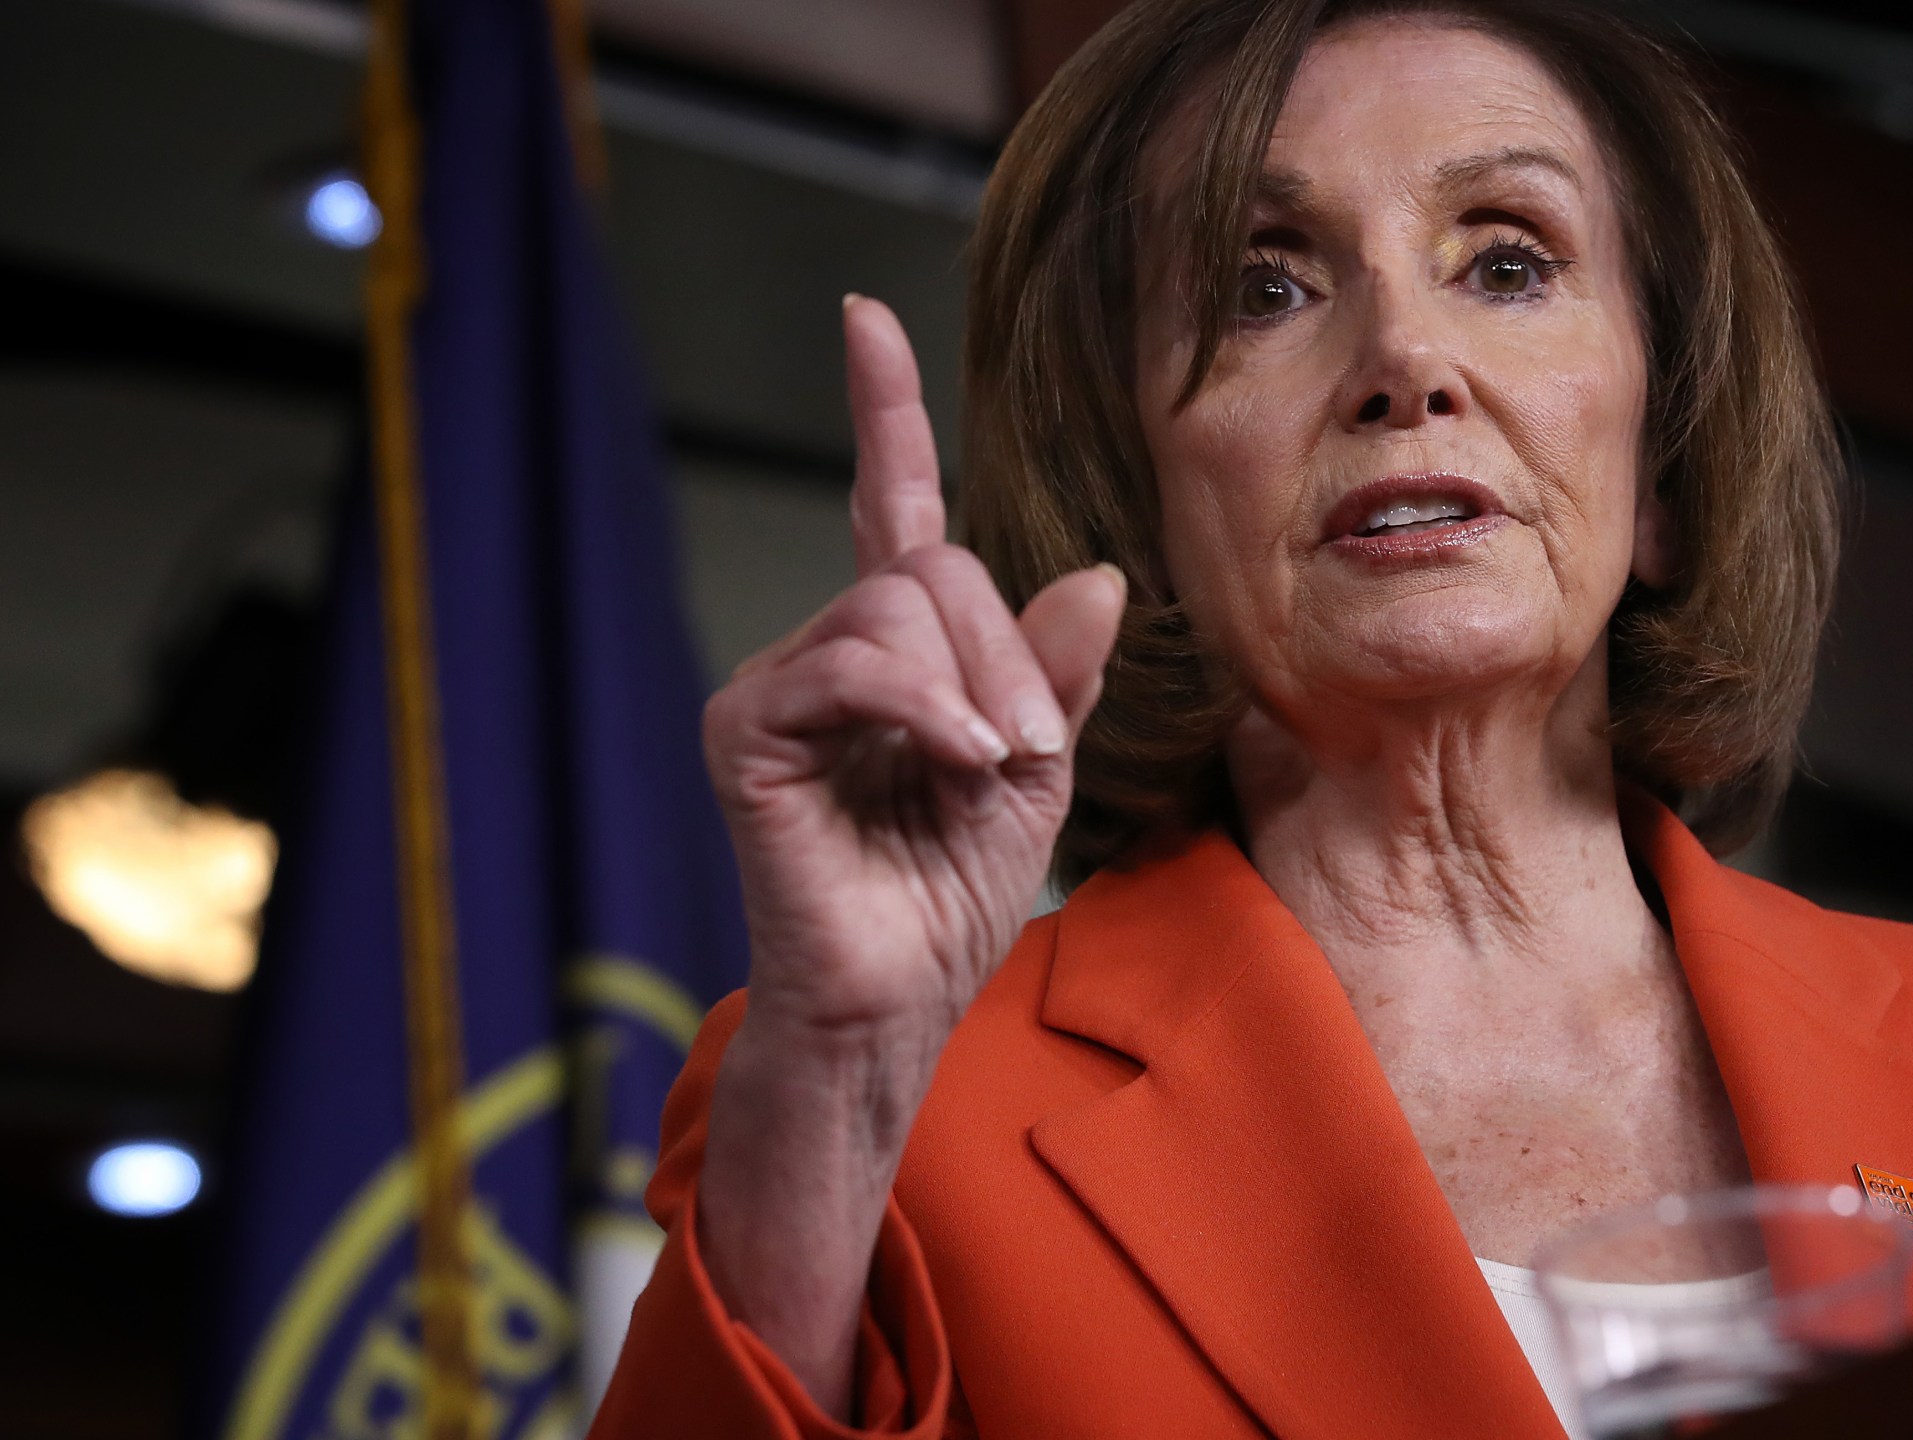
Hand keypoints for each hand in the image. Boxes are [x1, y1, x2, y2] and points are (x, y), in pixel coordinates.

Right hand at [703, 296, 1124, 1036]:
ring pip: (894, 607)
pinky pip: (850, 663)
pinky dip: (922, 706)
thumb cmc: (950, 898)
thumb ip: (1054, 675)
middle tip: (1029, 748)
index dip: (882, 410)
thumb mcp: (1035, 773)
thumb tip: (1091, 572)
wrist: (895, 1003)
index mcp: (897, 652)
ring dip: (972, 687)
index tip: (864, 314)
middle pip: (926, 563)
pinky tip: (953, 761)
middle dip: (1004, 652)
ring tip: (988, 769)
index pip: (888, 505)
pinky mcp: (745, 727)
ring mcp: (777, 684)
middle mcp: (828, 651)